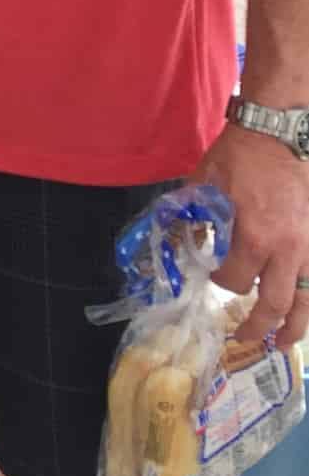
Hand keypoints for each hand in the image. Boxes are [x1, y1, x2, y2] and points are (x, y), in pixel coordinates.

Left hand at [198, 122, 308, 345]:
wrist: (277, 132)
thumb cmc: (238, 157)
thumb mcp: (203, 186)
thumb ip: (191, 218)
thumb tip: (179, 242)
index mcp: (254, 238)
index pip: (235, 282)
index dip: (220, 284)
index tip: (213, 278)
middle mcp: (286, 250)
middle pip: (276, 304)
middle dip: (259, 326)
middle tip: (245, 337)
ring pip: (307, 299)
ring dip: (296, 327)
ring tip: (284, 343)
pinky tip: (301, 310)